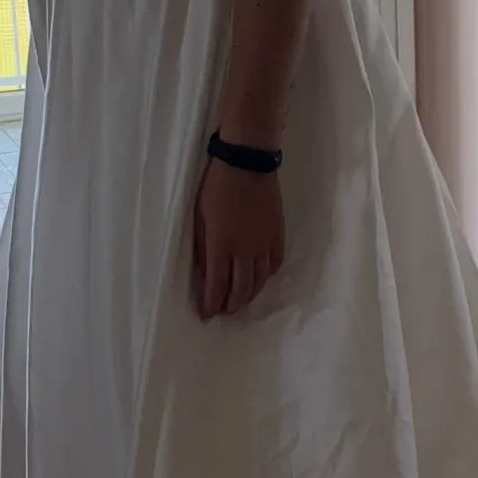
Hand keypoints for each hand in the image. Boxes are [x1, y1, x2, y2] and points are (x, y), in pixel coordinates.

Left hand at [192, 161, 283, 319]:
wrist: (247, 162)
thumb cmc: (216, 186)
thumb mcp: (199, 217)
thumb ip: (203, 247)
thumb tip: (206, 272)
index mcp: (221, 246)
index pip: (217, 286)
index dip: (212, 304)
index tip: (207, 315)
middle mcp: (245, 251)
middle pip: (241, 289)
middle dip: (231, 305)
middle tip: (224, 311)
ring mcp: (264, 244)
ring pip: (260, 281)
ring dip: (250, 295)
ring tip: (241, 301)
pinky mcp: (277, 234)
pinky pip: (275, 263)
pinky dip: (267, 276)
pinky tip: (261, 278)